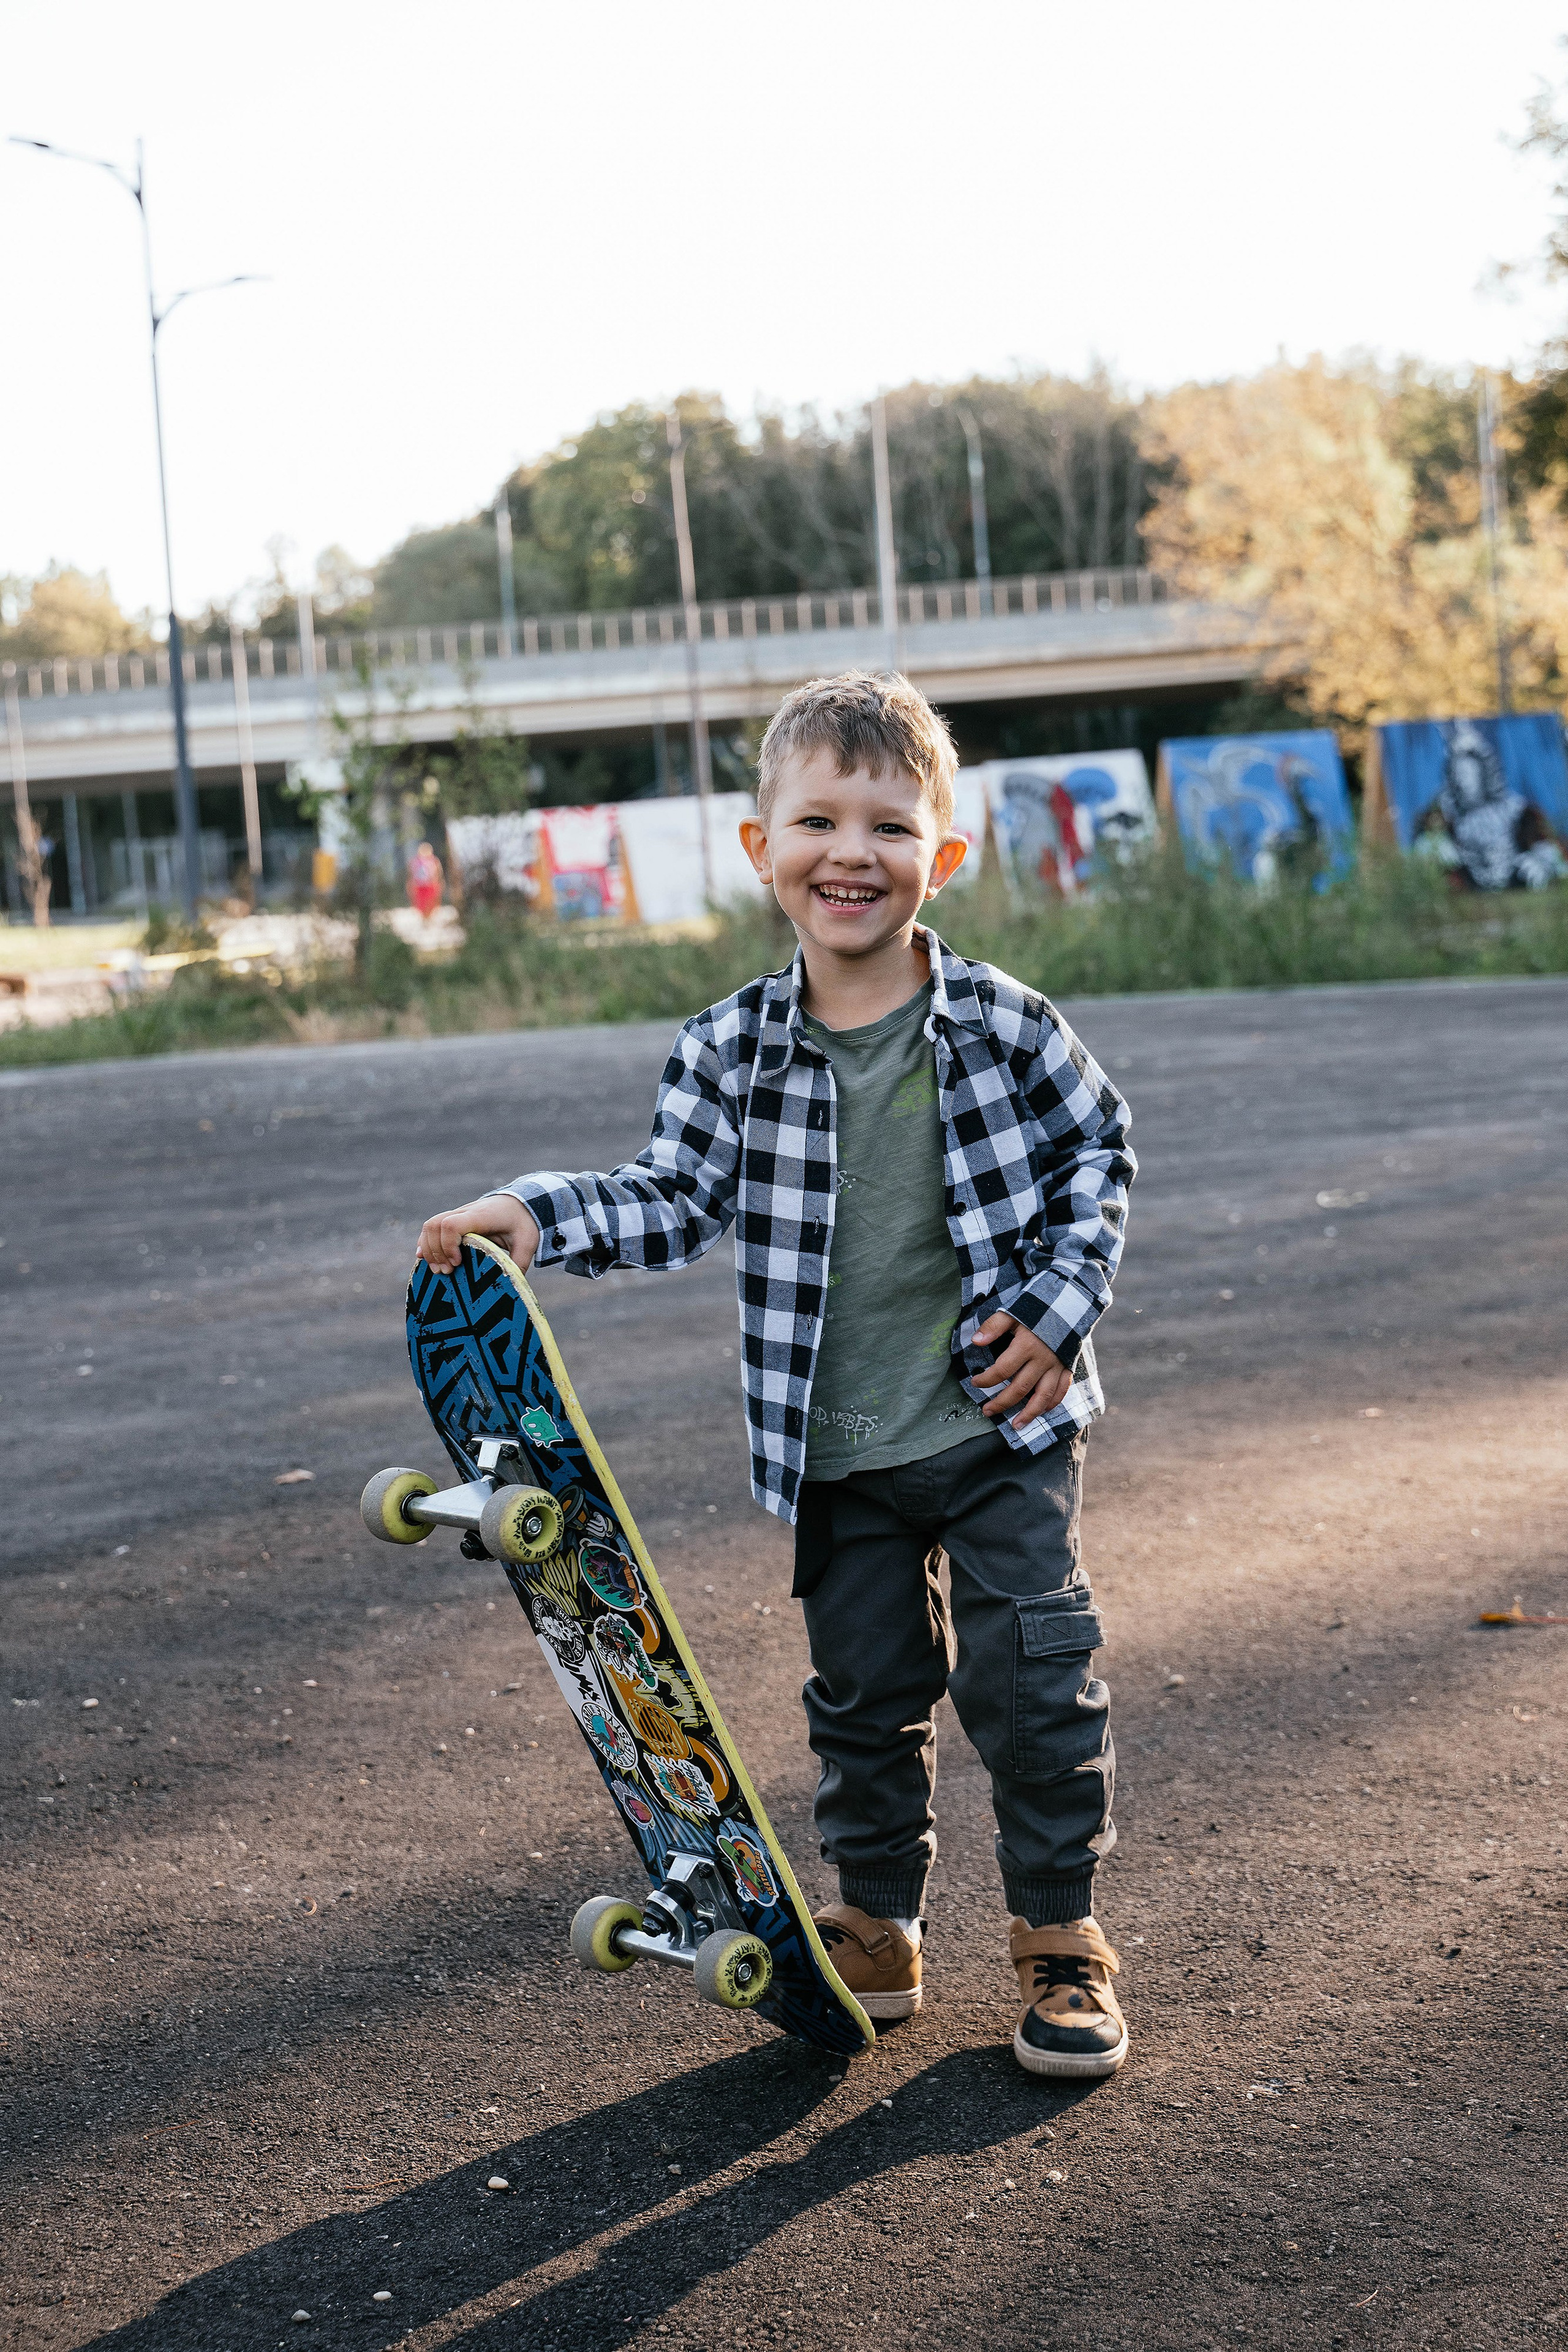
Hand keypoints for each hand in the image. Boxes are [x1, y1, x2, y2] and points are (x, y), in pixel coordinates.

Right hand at [415, 1194, 539, 1276]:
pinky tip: (427, 1258)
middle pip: (435, 1224)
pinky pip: (432, 1227)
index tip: (457, 1263)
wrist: (520, 1202)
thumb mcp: (527, 1242)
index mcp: (482, 1216)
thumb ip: (518, 1263)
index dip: (448, 1245)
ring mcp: (458, 1214)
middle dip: (435, 1251)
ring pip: (430, 1225)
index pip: (451, 1224)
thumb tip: (511, 1288)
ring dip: (429, 1248)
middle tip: (447, 1272)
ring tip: (439, 1270)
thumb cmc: (523, 1222)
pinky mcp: (454, 1219)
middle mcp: (466, 1212)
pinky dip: (427, 1242)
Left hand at [971, 1311, 1071, 1428]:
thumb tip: (975, 1341)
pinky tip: (1041, 1413)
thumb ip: (994, 1326)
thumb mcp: (1013, 1311)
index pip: (1002, 1370)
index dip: (986, 1379)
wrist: (1070, 1302)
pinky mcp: (1068, 1367)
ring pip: (1043, 1396)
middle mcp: (1043, 1360)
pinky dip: (1051, 1404)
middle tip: (987, 1411)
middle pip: (1020, 1388)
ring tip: (1015, 1425)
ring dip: (1029, 1413)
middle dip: (1001, 1402)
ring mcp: (1057, 1366)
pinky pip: (1061, 1391)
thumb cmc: (1037, 1307)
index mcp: (1027, 1345)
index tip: (975, 1382)